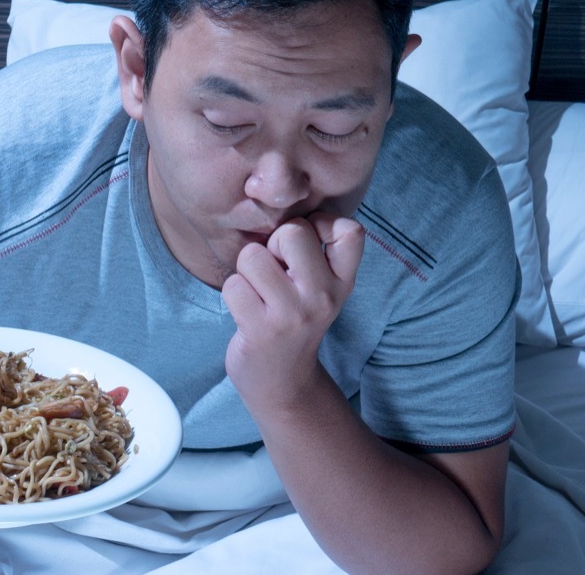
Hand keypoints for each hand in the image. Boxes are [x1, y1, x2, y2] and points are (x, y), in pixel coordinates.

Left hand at [221, 213, 364, 407]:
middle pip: (292, 232)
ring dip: (246, 273)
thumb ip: (314, 249)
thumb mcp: (320, 288)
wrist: (282, 382)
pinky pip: (233, 285)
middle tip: (275, 275)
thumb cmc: (293, 319)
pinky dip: (233, 295)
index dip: (322, 224)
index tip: (309, 245)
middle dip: (272, 246)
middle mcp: (324, 297)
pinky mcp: (262, 330)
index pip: (351, 230)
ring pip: (253, 256)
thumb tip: (287, 203)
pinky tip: (247, 313)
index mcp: (342, 281)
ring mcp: (293, 315)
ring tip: (259, 295)